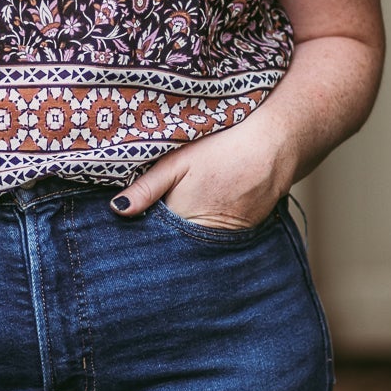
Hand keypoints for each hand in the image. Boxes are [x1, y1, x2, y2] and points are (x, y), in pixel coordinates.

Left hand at [111, 115, 298, 230]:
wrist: (274, 146)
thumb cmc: (222, 148)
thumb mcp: (178, 161)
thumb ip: (147, 187)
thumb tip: (116, 209)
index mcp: (184, 220)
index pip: (155, 239)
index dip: (144, 232)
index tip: (134, 228)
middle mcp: (206, 237)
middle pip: (177, 245)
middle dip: (164, 238)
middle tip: (159, 218)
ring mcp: (229, 238)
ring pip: (199, 243)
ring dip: (189, 235)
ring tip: (186, 214)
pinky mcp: (246, 234)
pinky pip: (221, 239)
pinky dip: (211, 230)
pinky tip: (209, 212)